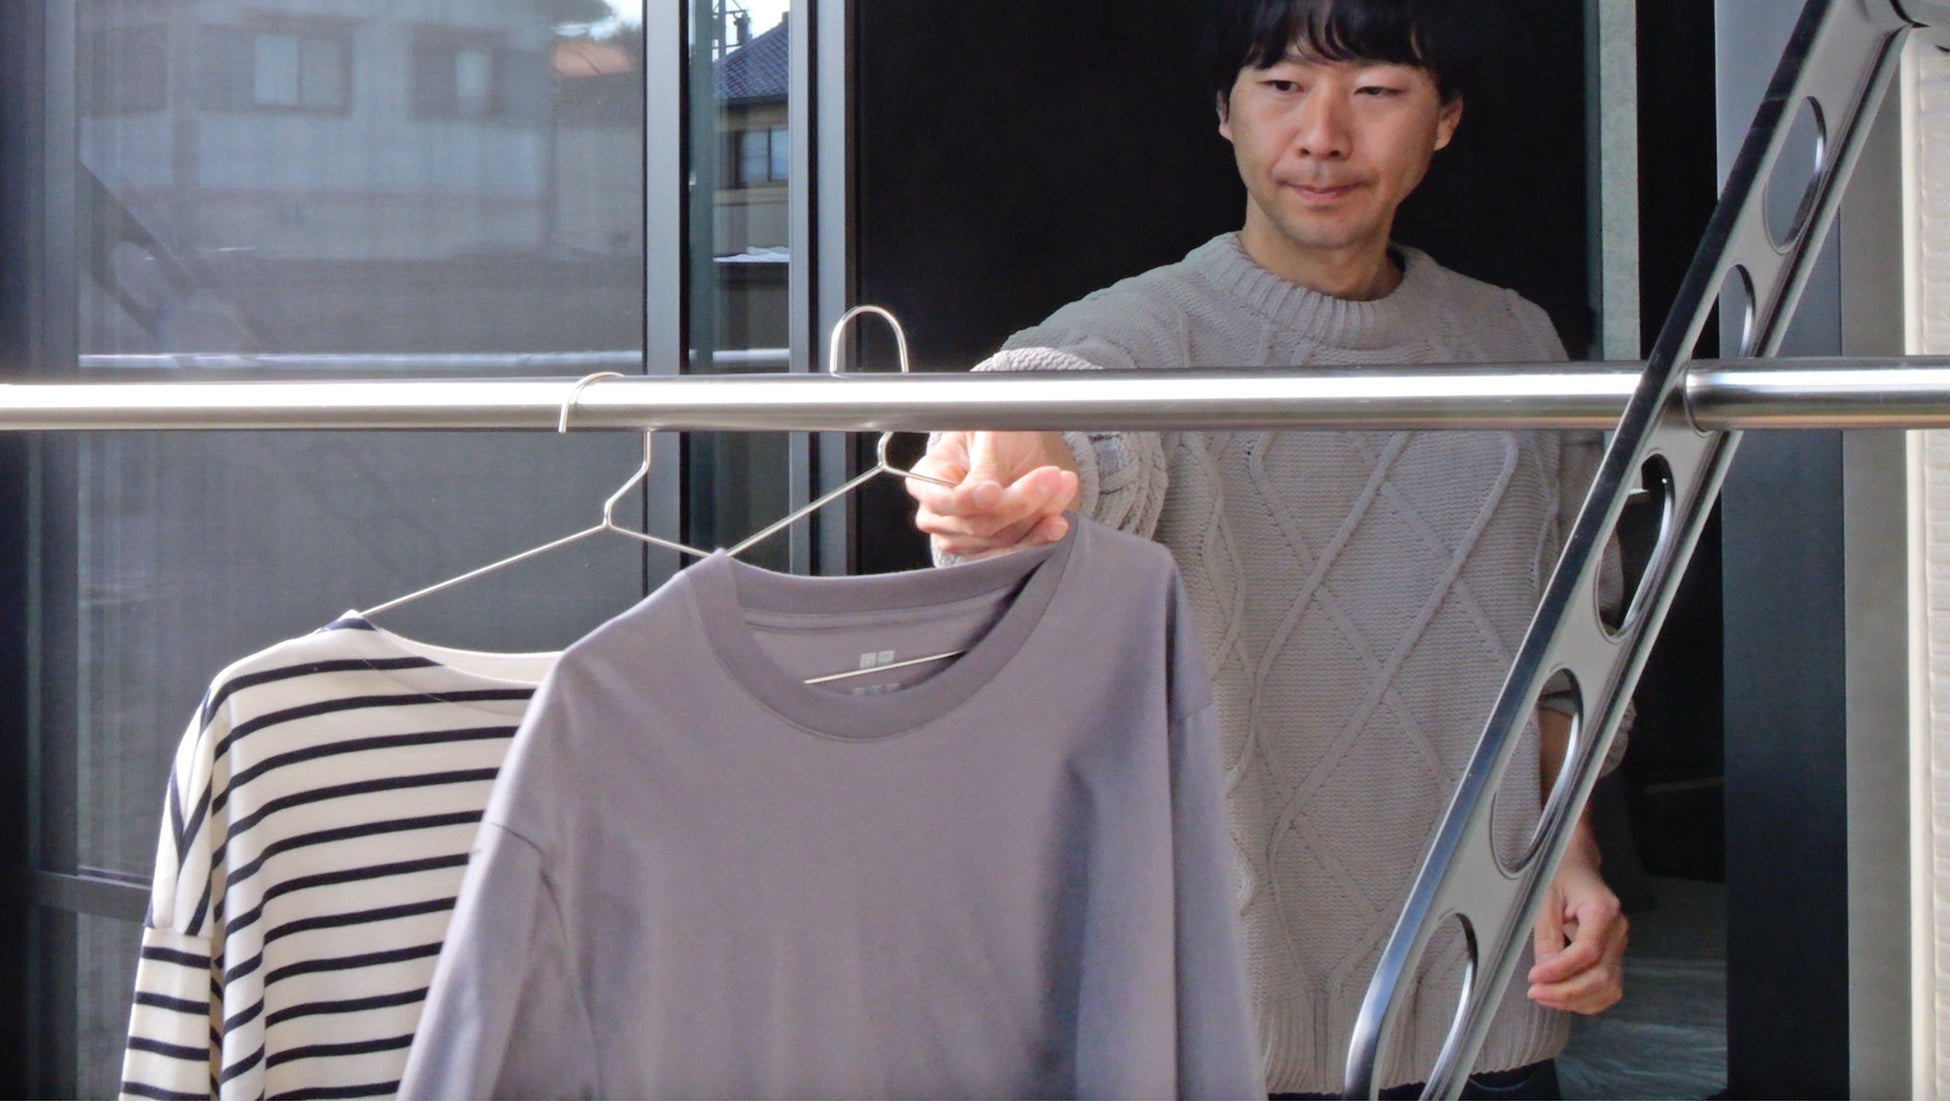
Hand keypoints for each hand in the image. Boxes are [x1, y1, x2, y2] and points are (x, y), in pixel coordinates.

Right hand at [908, 431, 1079, 558]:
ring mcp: (962, 538)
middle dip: (1019, 502)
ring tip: (1061, 485)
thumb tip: (984, 496)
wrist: (1015, 446)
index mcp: (926, 480)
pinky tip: (1057, 520)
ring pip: (1003, 540)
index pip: (942, 501)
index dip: (967, 501)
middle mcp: (938, 516)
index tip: (994, 491)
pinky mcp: (990, 551)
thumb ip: (984, 469)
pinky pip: (1017, 553)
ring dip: (1038, 515)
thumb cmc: (993, 434)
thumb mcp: (988, 436)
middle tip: (1050, 476)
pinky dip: (1041, 536)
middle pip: (978, 525)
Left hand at [1527, 837, 1625, 1013]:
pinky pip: (1608, 988)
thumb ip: (1546, 934)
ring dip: (1576, 1000)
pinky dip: (1587, 1000)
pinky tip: (1562, 997)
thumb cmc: (1559, 875)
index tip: (1534, 978)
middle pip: (1600, 975)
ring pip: (1608, 988)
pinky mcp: (1614, 956)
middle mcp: (1617, 931)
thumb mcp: (1545, 897)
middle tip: (1535, 993)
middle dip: (1566, 992)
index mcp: (1602, 910)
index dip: (1561, 970)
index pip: (1587, 952)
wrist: (1577, 864)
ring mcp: (1619, 946)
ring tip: (1546, 997)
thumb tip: (1544, 972)